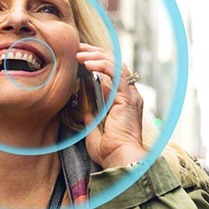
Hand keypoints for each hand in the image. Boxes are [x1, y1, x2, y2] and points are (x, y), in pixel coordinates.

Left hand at [76, 43, 145, 168]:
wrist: (120, 159)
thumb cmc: (110, 151)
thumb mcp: (95, 131)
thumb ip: (93, 118)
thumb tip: (87, 110)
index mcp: (123, 102)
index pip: (113, 73)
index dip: (97, 61)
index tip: (80, 57)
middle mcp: (129, 95)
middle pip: (115, 64)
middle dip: (95, 53)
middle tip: (78, 48)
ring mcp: (130, 95)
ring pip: (115, 64)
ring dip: (96, 56)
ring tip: (80, 53)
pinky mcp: (127, 97)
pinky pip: (116, 73)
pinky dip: (102, 64)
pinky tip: (88, 63)